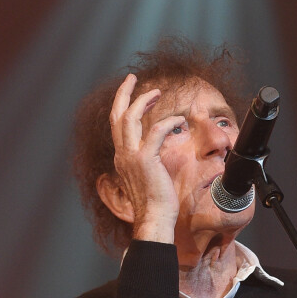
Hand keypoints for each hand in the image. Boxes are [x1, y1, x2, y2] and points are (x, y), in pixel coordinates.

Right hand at [107, 74, 183, 241]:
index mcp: (122, 157)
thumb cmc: (155, 203)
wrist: (154, 219)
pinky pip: (156, 130)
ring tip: (157, 92)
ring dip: (144, 100)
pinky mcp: (145, 159)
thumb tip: (155, 151)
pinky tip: (179, 120)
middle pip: (117, 115)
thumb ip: (146, 161)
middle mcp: (122, 154)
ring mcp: (131, 156)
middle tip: (133, 78)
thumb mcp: (146, 177)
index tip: (131, 92)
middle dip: (124, 93)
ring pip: (130, 117)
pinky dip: (168, 121)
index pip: (117, 125)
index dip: (122, 105)